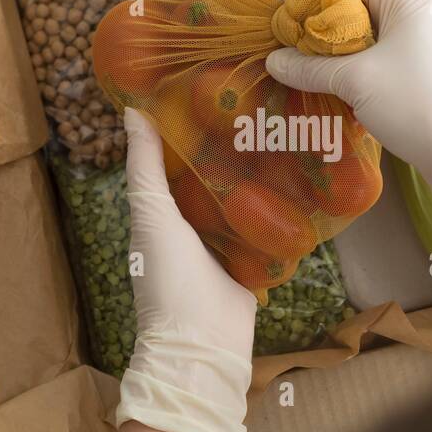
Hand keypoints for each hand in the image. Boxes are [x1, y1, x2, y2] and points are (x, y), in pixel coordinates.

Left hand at [114, 108, 256, 431]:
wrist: (204, 344)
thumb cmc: (168, 280)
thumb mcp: (152, 216)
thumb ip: (146, 168)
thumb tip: (133, 111)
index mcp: (163, 211)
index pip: (175, 160)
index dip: (188, 127)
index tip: (210, 87)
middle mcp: (192, 224)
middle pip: (211, 176)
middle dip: (229, 147)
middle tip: (259, 104)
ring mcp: (224, 243)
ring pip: (241, 199)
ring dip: (257, 175)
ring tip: (283, 132)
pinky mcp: (253, 259)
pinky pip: (264, 226)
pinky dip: (277, 208)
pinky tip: (298, 179)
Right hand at [267, 0, 431, 268]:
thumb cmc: (416, 104)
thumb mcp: (357, 81)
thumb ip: (311, 67)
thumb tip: (274, 61)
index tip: (277, 4)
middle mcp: (416, 8)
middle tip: (278, 1)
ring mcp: (421, 38)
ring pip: (365, 21)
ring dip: (328, 27)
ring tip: (294, 35)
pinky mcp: (421, 67)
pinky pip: (375, 47)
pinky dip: (346, 51)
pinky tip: (323, 63)